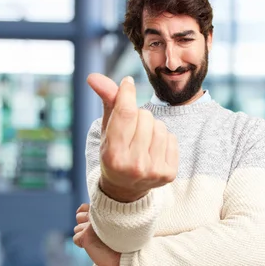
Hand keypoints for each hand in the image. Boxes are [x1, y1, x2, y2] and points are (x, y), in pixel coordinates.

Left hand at [73, 203, 119, 265]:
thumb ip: (98, 215)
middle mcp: (97, 214)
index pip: (85, 207)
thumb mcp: (111, 222)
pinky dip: (83, 244)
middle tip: (99, 234)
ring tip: (99, 240)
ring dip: (84, 234)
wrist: (129, 254)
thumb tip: (80, 210)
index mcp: (105, 209)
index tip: (97, 223)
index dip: (87, 214)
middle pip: (79, 216)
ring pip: (77, 228)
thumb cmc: (123, 241)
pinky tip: (94, 246)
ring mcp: (90, 224)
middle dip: (85, 225)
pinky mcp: (85, 235)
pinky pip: (77, 239)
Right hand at [87, 73, 178, 202]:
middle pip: (144, 116)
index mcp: (113, 155)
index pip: (125, 113)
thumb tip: (93, 76)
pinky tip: (153, 149)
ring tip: (142, 139)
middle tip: (131, 129)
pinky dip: (163, 138)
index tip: (127, 82)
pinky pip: (171, 137)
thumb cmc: (114, 153)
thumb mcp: (106, 130)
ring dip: (151, 127)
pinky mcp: (169, 173)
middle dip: (138, 115)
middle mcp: (134, 165)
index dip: (127, 93)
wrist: (125, 189)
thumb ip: (106, 102)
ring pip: (159, 125)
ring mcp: (153, 171)